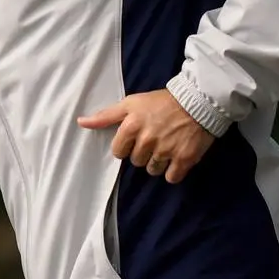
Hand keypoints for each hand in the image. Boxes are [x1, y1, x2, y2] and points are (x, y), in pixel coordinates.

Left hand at [76, 89, 214, 183]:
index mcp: (131, 126)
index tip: (137, 138)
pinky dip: (174, 171)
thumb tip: (80, 122)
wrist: (198, 100)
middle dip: (143, 153)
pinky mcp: (184, 159)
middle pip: (136, 161)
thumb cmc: (161, 101)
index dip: (126, 146)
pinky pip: (171, 177)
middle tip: (155, 139)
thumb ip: (105, 116)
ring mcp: (166, 151)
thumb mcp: (130, 103)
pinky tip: (177, 158)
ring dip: (158, 162)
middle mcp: (147, 140)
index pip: (118, 152)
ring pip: (152, 170)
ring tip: (166, 146)